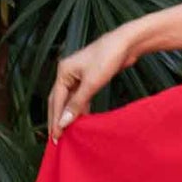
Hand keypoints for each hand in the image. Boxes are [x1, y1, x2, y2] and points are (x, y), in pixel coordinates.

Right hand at [47, 25, 136, 143]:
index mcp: (63, 72)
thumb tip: (63, 122)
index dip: (55, 120)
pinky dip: (80, 108)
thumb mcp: (91, 83)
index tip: (56, 137)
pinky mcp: (89, 78)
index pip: (55, 101)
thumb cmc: (108, 57)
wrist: (126, 43)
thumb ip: (77, 104)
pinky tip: (83, 120)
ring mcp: (78, 76)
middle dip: (58, 119)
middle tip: (58, 138)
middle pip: (59, 101)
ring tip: (69, 133)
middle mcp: (67, 74)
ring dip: (69, 115)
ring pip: (70, 100)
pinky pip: (80, 97)